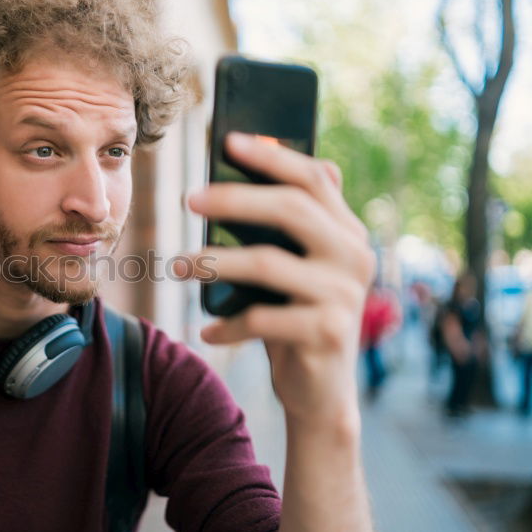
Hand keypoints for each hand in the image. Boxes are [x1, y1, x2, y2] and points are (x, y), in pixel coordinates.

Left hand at [176, 132, 375, 425]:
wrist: (320, 391)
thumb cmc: (293, 318)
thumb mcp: (290, 269)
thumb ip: (280, 226)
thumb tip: (245, 163)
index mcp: (346, 231)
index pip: (313, 178)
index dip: (272, 155)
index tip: (227, 140)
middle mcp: (354, 256)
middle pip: (291, 210)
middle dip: (235, 199)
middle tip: (188, 198)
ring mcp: (345, 295)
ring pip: (269, 263)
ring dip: (214, 262)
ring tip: (177, 266)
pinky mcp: (329, 333)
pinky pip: (262, 318)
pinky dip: (228, 325)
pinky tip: (207, 331)